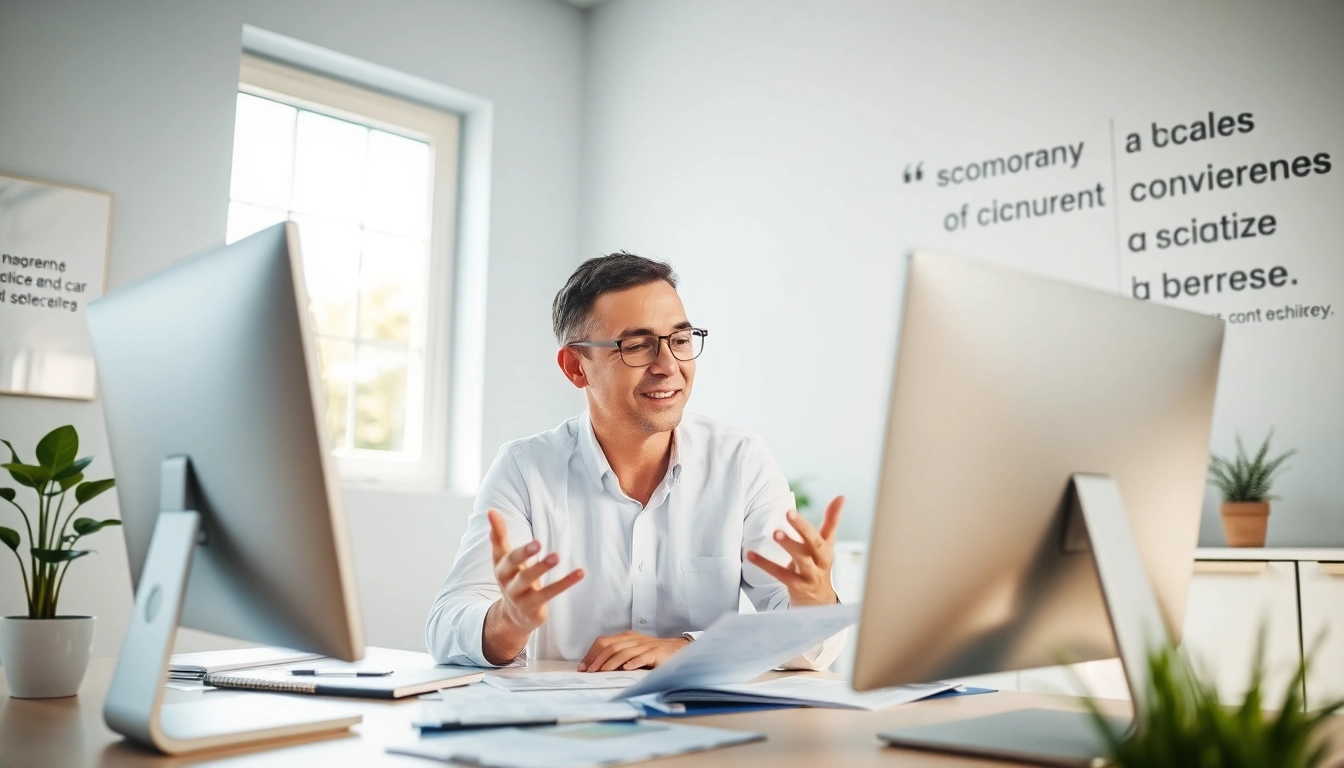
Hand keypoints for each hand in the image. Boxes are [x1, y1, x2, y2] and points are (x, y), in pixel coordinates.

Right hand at [483, 509, 583, 663]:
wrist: (513, 617)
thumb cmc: (512, 579)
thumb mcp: (503, 559)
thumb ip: (499, 536)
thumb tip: (490, 510)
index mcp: (501, 565)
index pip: (498, 546)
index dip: (496, 530)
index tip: (493, 512)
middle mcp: (507, 580)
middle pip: (512, 564)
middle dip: (523, 553)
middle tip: (537, 542)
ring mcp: (519, 595)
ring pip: (529, 580)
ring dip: (542, 567)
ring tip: (556, 556)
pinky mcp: (534, 607)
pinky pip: (550, 593)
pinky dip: (565, 582)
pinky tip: (580, 572)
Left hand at [578, 630, 689, 671]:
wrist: (677, 650)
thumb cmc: (653, 653)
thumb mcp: (633, 652)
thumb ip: (618, 656)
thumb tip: (597, 668)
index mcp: (626, 637)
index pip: (604, 642)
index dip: (592, 654)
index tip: (583, 666)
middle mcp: (634, 640)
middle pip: (610, 646)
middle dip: (597, 659)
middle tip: (589, 671)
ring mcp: (645, 646)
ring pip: (623, 652)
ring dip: (610, 662)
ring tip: (601, 671)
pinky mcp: (655, 654)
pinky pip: (642, 657)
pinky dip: (633, 662)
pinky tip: (626, 669)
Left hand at [746, 496, 843, 606]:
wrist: (819, 603)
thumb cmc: (819, 567)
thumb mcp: (826, 545)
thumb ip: (831, 520)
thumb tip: (841, 496)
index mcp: (826, 550)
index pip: (821, 532)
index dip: (819, 519)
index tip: (800, 508)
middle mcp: (820, 562)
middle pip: (814, 543)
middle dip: (802, 528)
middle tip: (788, 513)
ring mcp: (810, 576)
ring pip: (801, 559)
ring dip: (789, 545)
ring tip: (775, 533)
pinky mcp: (797, 587)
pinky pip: (781, 574)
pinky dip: (765, 564)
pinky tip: (751, 555)